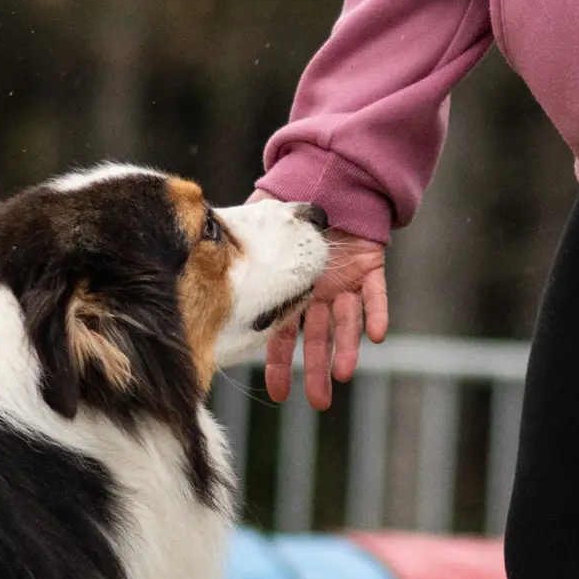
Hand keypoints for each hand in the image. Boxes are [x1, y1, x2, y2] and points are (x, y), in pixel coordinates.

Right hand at [249, 190, 388, 409]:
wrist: (330, 176)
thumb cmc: (289, 200)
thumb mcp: (257, 222)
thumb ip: (239, 243)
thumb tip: (201, 254)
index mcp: (289, 290)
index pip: (283, 334)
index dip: (281, 364)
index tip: (278, 395)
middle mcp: (317, 293)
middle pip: (317, 338)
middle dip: (316, 370)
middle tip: (317, 402)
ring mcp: (345, 284)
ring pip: (346, 323)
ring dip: (346, 349)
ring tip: (342, 377)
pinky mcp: (370, 269)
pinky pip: (375, 295)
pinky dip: (376, 314)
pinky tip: (376, 337)